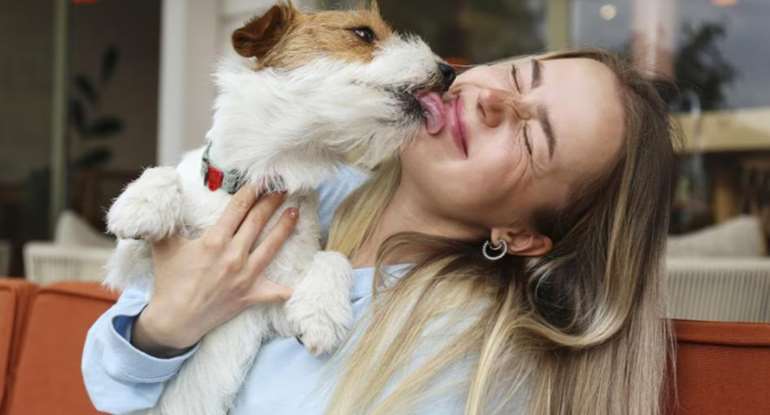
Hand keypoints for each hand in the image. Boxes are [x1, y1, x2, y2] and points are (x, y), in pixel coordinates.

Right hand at [131, 187, 296, 356]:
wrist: (174, 320)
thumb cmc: (169, 281)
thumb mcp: (164, 246)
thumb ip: (167, 222)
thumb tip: (166, 199)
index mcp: (214, 241)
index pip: (238, 209)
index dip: (251, 192)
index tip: (261, 180)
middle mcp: (233, 256)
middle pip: (257, 222)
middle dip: (271, 202)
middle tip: (283, 188)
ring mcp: (244, 277)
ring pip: (271, 248)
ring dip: (284, 228)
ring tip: (295, 213)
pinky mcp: (250, 296)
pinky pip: (273, 292)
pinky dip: (285, 289)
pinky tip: (297, 282)